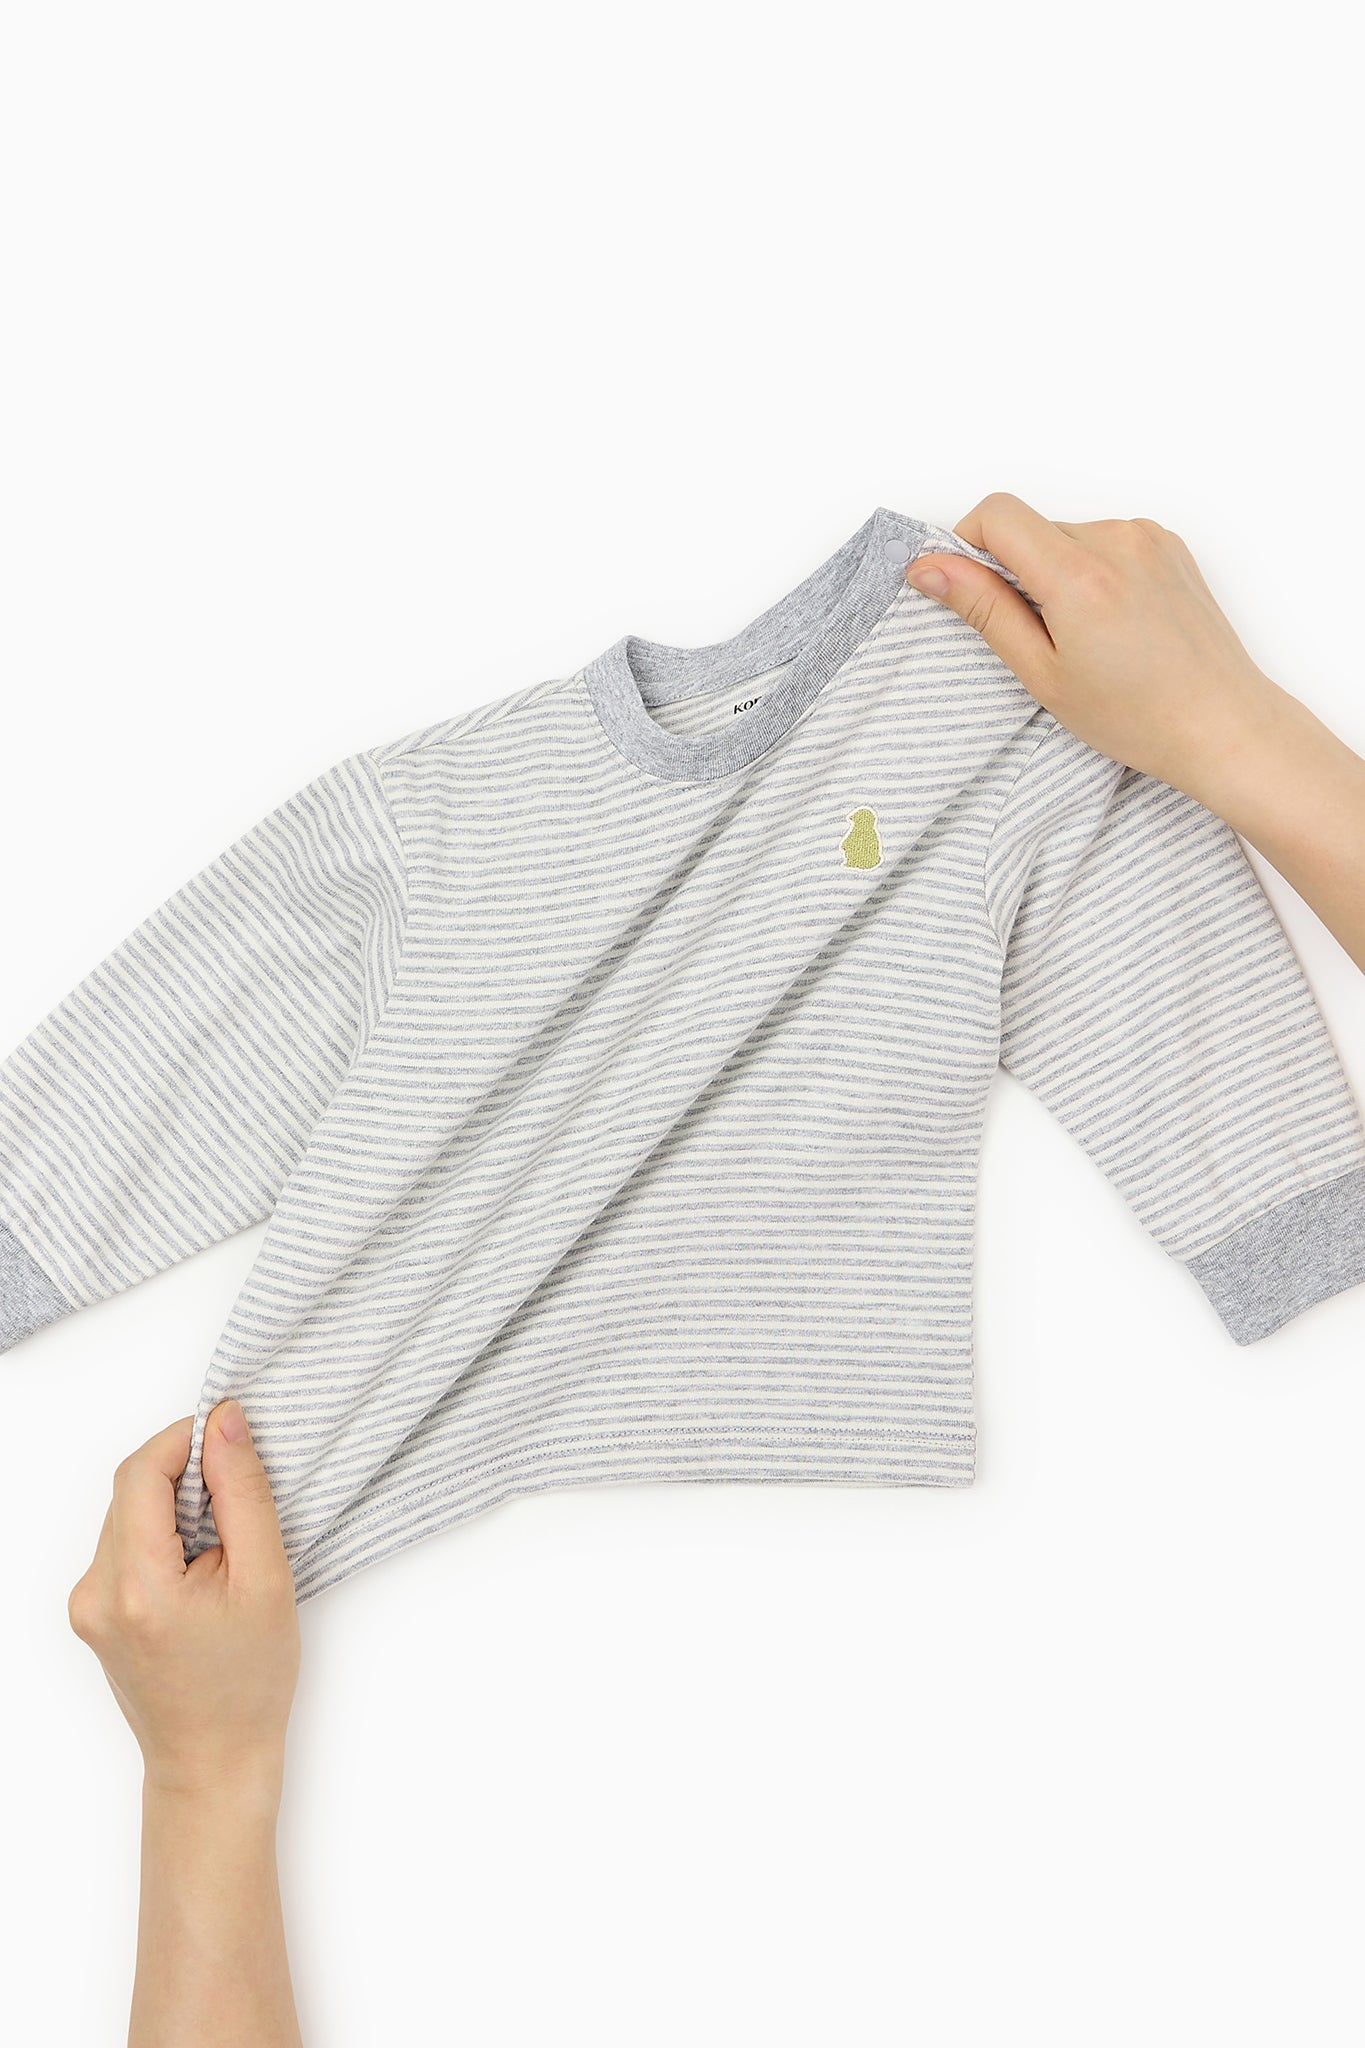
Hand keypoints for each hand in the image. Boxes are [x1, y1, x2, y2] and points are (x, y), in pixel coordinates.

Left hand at [67, 1400, 299, 1802]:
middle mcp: (96, 1593)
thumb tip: (224, 1422)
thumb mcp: (266, 1578)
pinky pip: (123, 1544)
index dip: (184, 1439)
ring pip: (127, 1515)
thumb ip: (243, 1492)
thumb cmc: (247, 1684)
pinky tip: (200, 1571)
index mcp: (137, 1587)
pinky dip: (162, 1537)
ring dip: (174, 1508)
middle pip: (131, 1491)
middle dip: (185, 1477)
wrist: (213, 1762)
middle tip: (239, 1502)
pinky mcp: (91, 1612)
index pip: (141, 1473)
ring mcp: (86, 1605)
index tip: (229, 1436)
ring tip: (223, 1549)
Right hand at [904, 490, 1280, 795]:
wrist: (1221, 723)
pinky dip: (1093, 571)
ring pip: (1067, 534)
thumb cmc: (1137, 715)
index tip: (970, 588)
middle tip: (1040, 637)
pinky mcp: (1168, 543)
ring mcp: (1148, 537)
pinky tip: (1114, 621)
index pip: (998, 513)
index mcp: (1080, 574)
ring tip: (1086, 634)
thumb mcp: (1042, 673)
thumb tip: (930, 567)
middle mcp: (1118, 540)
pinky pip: (1105, 540)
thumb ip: (984, 610)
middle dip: (1018, 571)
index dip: (968, 545)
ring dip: (1057, 572)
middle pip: (1032, 526)